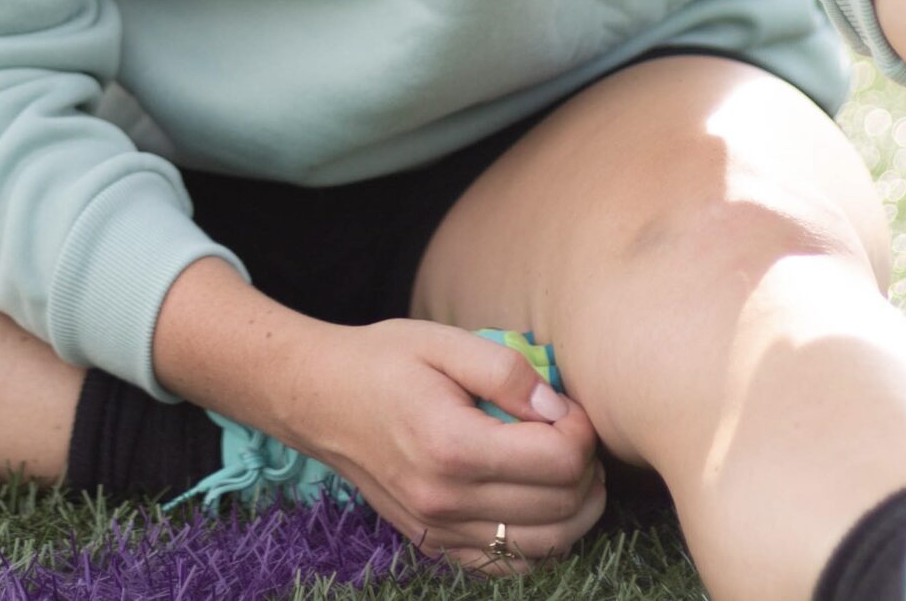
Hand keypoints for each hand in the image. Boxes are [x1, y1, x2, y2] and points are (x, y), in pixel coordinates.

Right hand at [276, 318, 607, 575]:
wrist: (319, 398)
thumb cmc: (382, 361)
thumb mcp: (443, 341)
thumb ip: (505, 370)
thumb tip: (557, 407)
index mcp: (452, 446)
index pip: (560, 461)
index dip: (583, 431)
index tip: (567, 406)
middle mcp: (445, 500)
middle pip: (563, 508)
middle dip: (586, 469)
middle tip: (571, 433)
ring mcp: (437, 530)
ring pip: (546, 546)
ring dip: (574, 509)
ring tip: (562, 466)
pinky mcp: (433, 544)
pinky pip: (508, 563)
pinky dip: (540, 539)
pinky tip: (534, 500)